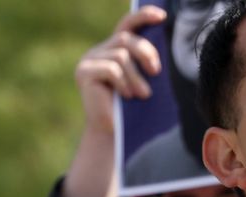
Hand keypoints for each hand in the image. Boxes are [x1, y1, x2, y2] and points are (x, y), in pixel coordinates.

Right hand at [76, 6, 166, 130]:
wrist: (111, 132)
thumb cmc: (129, 107)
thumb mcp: (140, 78)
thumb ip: (144, 59)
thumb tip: (160, 44)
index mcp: (113, 48)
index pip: (127, 24)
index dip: (143, 16)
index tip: (162, 17)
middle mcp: (98, 50)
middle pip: (125, 38)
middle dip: (145, 52)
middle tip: (156, 71)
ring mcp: (88, 60)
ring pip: (120, 56)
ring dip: (136, 76)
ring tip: (143, 94)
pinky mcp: (84, 73)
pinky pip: (111, 69)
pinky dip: (123, 82)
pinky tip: (126, 96)